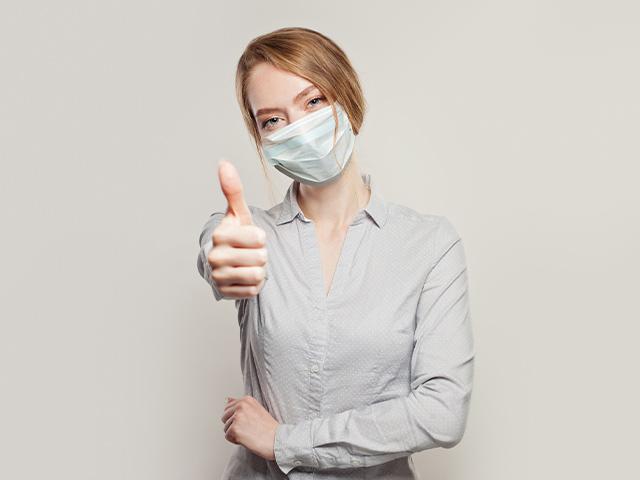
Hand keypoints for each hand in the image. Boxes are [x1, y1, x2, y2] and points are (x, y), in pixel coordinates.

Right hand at [208, 159, 267, 298]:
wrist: (227, 262)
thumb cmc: (237, 235)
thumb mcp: (239, 214)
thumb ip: (233, 191)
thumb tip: (224, 163)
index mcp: (219, 235)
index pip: (259, 238)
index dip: (260, 237)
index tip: (251, 237)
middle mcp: (214, 257)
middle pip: (260, 257)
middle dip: (261, 254)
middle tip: (250, 252)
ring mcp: (218, 277)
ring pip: (258, 274)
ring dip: (259, 270)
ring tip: (248, 264)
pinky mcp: (224, 293)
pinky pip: (253, 290)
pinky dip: (254, 285)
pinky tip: (244, 277)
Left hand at [222, 395, 278, 460]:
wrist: (278, 440)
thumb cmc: (269, 428)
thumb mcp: (255, 409)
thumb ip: (240, 404)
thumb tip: (227, 400)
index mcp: (246, 399)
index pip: (228, 408)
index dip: (236, 418)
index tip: (247, 421)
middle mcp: (241, 406)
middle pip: (224, 417)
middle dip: (233, 425)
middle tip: (248, 428)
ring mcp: (237, 417)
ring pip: (226, 428)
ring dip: (235, 433)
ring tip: (249, 433)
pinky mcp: (235, 429)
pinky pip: (227, 437)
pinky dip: (235, 440)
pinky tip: (247, 438)